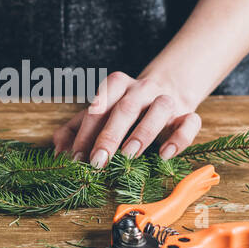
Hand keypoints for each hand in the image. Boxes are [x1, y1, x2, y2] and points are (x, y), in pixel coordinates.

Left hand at [52, 71, 201, 167]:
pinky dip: (179, 138)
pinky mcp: (188, 114)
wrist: (167, 90)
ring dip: (143, 132)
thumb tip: (58, 150)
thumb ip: (75, 129)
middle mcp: (142, 89)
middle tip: (98, 161)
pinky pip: (190, 122)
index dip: (85, 133)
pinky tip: (164, 154)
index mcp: (117, 86)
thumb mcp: (99, 115)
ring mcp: (167, 100)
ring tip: (129, 155)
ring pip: (160, 108)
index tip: (77, 158)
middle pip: (126, 107)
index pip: (99, 106)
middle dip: (110, 136)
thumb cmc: (125, 109)